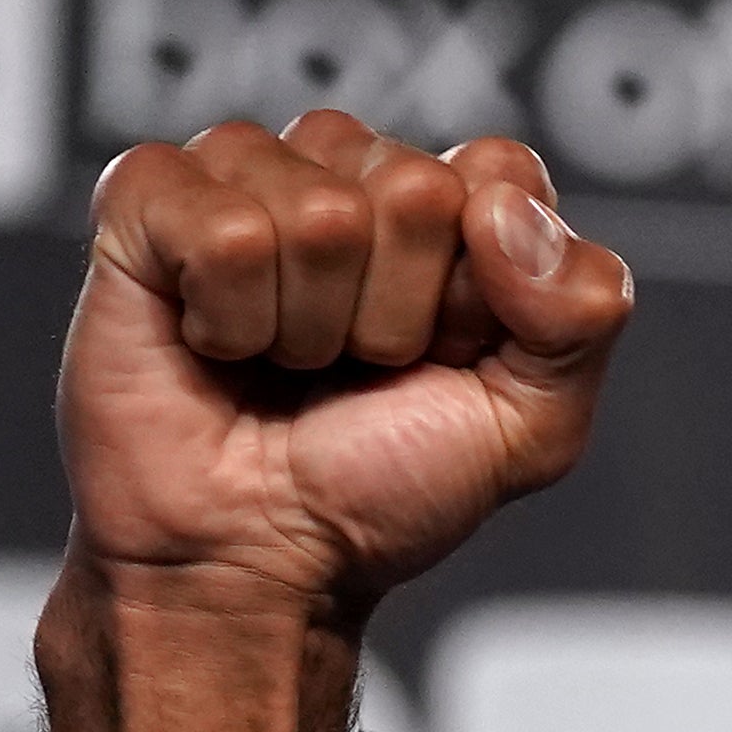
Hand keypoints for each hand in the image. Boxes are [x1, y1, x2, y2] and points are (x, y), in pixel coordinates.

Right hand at [60, 112, 633, 616]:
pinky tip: (217, 343)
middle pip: (412, 186)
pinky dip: (228, 315)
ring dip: (309, 324)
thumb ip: (582, 315)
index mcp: (449, 212)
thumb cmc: (380, 492)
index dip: (484, 286)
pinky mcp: (148, 200)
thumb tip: (505, 211)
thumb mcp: (532, 428)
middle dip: (395, 314)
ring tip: (285, 363)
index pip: (502, 174)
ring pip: (316, 210)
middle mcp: (348, 176)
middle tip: (357, 370)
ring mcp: (244, 177)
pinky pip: (217, 224)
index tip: (451, 354)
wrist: (258, 557)